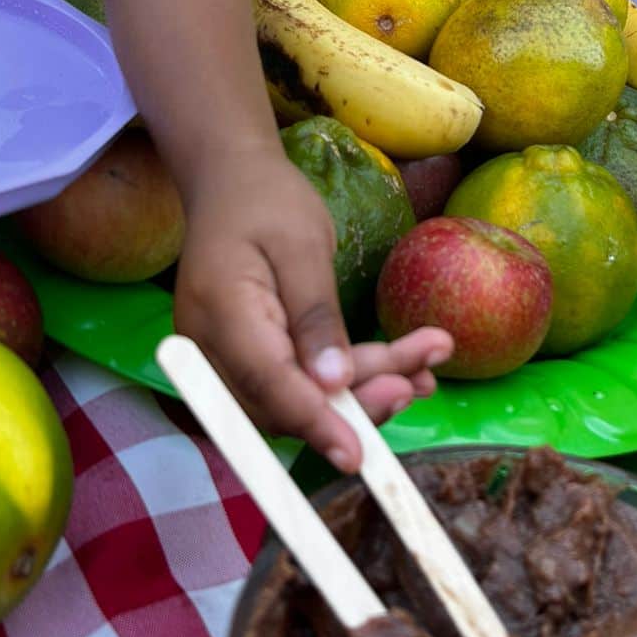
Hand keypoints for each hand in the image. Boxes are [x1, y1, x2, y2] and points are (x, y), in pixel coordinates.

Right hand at [173, 156, 451, 470]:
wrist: (232, 181)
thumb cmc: (267, 202)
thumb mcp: (303, 245)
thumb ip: (316, 315)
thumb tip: (335, 383)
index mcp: (221, 313)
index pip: (268, 385)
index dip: (316, 423)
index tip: (358, 455)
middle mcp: (211, 348)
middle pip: (284, 404)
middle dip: (356, 403)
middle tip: (417, 383)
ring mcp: (226, 357)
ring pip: (298, 399)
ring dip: (364, 389)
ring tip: (425, 367)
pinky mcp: (249, 356)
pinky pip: (297, 383)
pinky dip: (349, 380)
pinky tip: (401, 368)